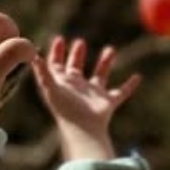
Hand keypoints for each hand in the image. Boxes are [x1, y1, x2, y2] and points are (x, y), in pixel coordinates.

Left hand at [32, 37, 141, 160]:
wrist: (83, 130)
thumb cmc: (65, 110)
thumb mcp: (51, 88)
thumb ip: (42, 71)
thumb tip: (32, 55)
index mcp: (62, 84)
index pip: (57, 65)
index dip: (56, 53)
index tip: (59, 39)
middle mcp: (77, 88)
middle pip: (76, 69)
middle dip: (77, 55)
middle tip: (79, 42)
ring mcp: (93, 95)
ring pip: (100, 76)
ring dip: (105, 63)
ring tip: (110, 49)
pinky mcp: (108, 102)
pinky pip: (121, 92)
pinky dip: (130, 86)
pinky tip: (138, 77)